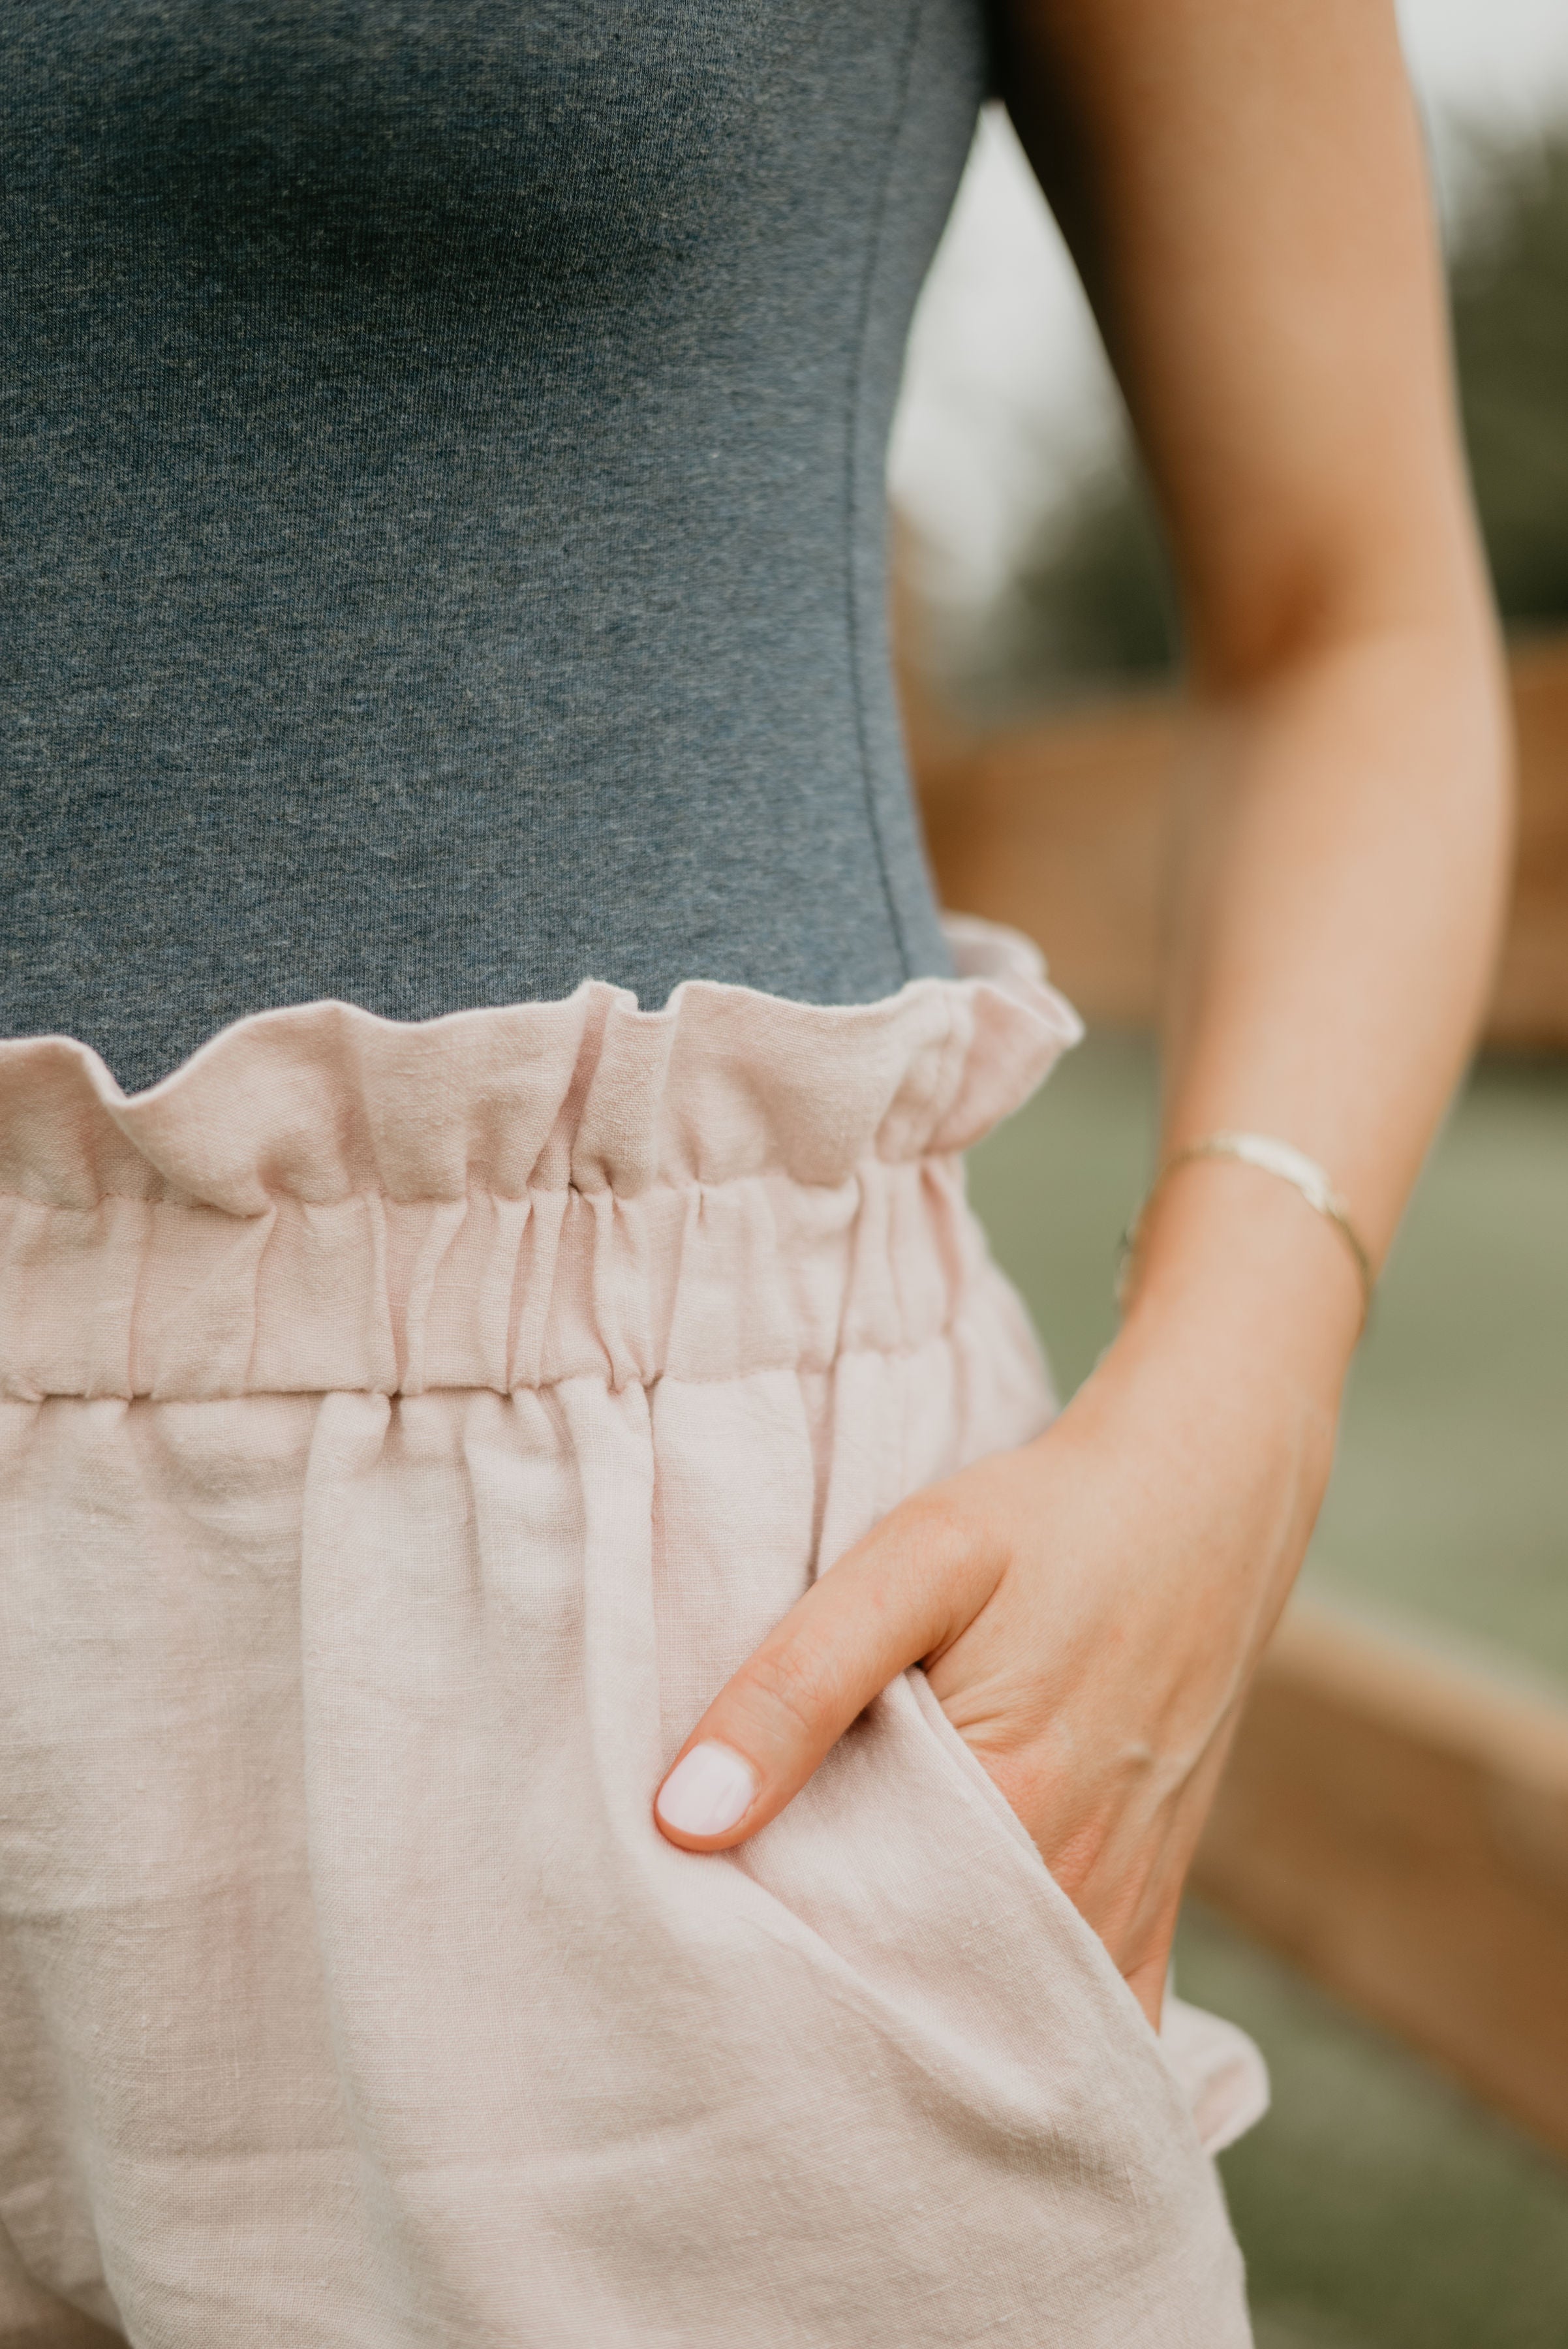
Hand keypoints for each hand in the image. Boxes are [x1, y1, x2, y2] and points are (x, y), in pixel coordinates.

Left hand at [654, 1276, 1342, 2028]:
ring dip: (916, 2017)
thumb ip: (799, 1684)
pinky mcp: (1150, 1905)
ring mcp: (1123, 1912)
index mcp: (1014, 1818)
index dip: (766, 1963)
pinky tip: (947, 2010)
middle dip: (833, 2007)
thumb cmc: (1046, 1522)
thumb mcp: (913, 1562)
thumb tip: (685, 1818)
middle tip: (743, 1974)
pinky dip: (1016, 2034)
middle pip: (925, 2006)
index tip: (704, 1942)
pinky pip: (1089, 2027)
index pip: (853, 1961)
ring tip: (820, 1985)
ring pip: (1000, 2026)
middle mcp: (1080, 1895)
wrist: (1202, 1497)